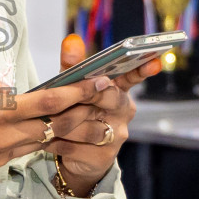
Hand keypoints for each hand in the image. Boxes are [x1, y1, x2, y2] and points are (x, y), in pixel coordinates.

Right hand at [0, 67, 116, 198]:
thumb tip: (2, 86)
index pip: (47, 101)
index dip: (76, 92)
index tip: (97, 83)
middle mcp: (5, 136)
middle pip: (57, 126)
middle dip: (86, 114)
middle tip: (110, 105)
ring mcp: (1, 155)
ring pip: (45, 141)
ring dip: (71, 133)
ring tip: (94, 126)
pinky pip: (23, 150)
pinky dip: (42, 143)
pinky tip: (47, 136)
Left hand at [45, 34, 160, 194]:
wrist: (75, 157)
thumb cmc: (75, 114)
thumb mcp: (72, 87)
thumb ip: (73, 66)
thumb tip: (71, 40)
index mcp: (119, 92)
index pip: (132, 77)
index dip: (142, 69)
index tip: (154, 62)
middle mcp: (123, 113)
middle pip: (109, 98)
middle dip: (84, 95)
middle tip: (64, 95)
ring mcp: (116, 136)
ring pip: (87, 125)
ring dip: (62, 122)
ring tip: (45, 121)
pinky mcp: (103, 157)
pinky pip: (75, 146)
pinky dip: (56, 142)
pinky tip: (45, 140)